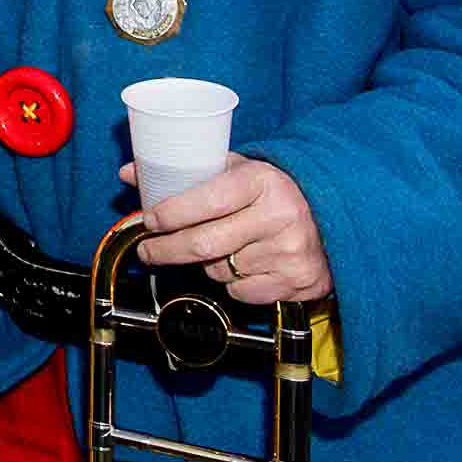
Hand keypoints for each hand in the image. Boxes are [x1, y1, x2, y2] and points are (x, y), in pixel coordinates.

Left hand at [127, 152, 332, 303]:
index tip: (149, 220)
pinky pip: (241, 291)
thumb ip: (186, 172)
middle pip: (204, 244)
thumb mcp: (236, 170)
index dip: (170, 214)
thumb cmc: (273, 191)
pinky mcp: (298, 281)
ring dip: (204, 263)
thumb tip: (130, 173)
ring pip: (219, 270)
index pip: (206, 201)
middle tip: (148, 250)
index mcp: (261, 182)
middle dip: (165, 250)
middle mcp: (278, 216)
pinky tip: (242, 263)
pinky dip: (231, 282)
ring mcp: (290, 252)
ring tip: (215, 247)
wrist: (332, 214)